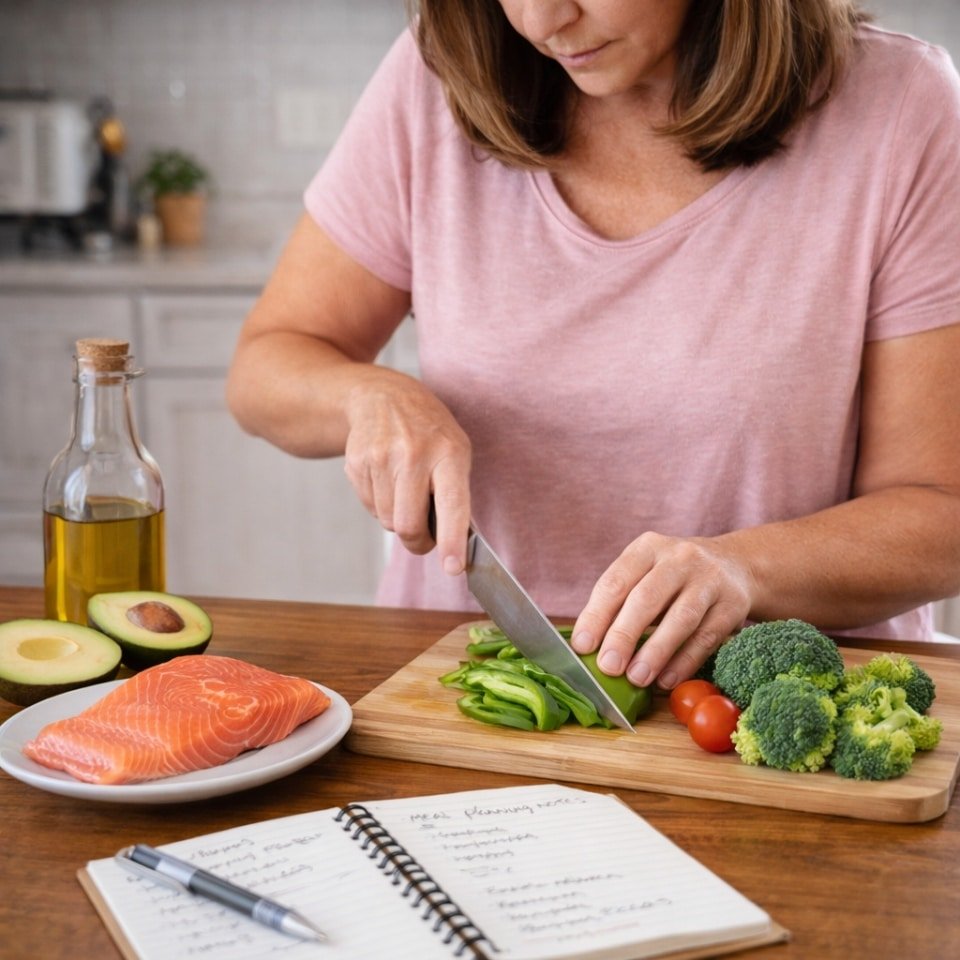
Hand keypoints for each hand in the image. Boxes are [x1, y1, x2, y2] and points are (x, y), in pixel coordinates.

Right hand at [342, 370, 471, 573]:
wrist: (382, 396)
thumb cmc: (429, 432)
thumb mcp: (455, 450)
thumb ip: (457, 494)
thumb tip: (455, 543)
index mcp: (449, 453)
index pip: (452, 505)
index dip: (452, 541)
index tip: (453, 567)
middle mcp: (414, 454)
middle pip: (408, 525)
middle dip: (417, 541)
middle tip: (425, 536)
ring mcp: (381, 457)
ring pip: (387, 521)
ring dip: (397, 519)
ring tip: (405, 491)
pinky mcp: (356, 463)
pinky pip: (370, 507)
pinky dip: (380, 504)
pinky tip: (386, 479)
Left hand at [570, 532, 754, 689]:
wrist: (734, 565)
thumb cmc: (673, 577)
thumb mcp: (646, 574)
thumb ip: (619, 603)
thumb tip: (588, 647)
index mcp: (647, 548)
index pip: (616, 581)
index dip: (597, 615)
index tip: (582, 646)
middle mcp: (679, 558)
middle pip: (647, 598)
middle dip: (624, 634)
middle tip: (608, 666)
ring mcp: (710, 580)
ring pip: (681, 618)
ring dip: (656, 652)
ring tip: (636, 678)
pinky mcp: (732, 604)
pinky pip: (706, 637)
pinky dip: (684, 662)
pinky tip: (666, 680)